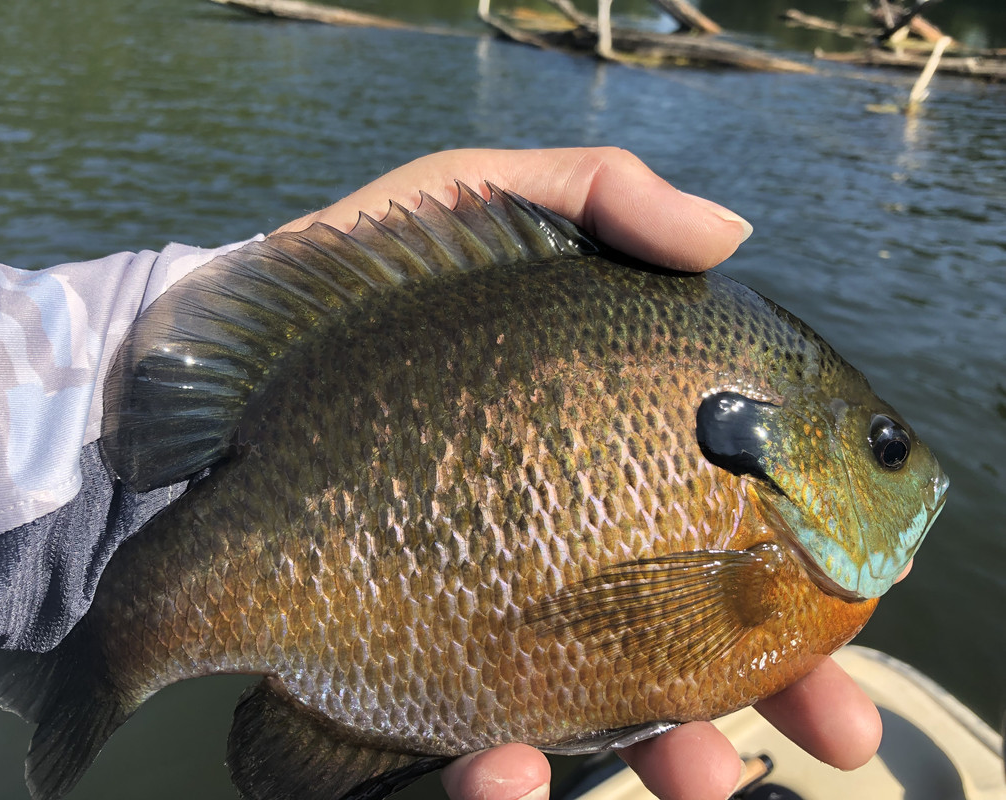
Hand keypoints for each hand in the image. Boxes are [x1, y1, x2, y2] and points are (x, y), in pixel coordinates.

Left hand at [280, 148, 877, 799]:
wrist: (215, 354)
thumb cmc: (361, 276)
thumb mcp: (480, 200)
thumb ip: (600, 201)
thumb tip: (733, 235)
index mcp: (600, 465)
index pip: (724, 547)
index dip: (801, 607)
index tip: (854, 643)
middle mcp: (551, 558)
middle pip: (681, 660)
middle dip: (763, 708)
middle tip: (834, 735)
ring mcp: (471, 625)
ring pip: (586, 729)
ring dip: (662, 762)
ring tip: (699, 774)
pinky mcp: (386, 670)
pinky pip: (442, 759)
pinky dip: (491, 785)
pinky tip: (505, 766)